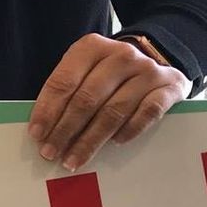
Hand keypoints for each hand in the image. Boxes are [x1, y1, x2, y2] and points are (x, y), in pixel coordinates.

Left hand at [28, 32, 186, 170]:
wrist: (157, 59)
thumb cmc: (110, 73)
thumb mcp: (86, 70)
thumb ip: (67, 91)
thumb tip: (42, 129)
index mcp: (92, 47)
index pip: (64, 81)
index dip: (48, 110)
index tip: (37, 135)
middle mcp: (120, 55)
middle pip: (87, 98)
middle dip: (65, 130)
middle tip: (51, 152)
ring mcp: (147, 70)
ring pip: (114, 110)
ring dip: (91, 139)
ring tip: (74, 159)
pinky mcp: (170, 87)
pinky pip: (147, 112)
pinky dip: (129, 130)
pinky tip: (115, 144)